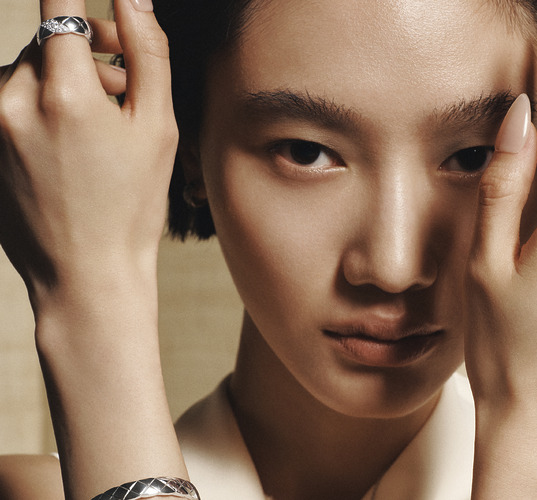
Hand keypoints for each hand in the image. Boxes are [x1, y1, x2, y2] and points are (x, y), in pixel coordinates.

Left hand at [0, 0, 176, 303]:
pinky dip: (36, 106)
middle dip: (86, 52)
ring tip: (98, 121)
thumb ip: (147, 54)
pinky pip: (7, 103)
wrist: (86, 274)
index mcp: (65, 94)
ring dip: (60, 80)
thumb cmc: (131, 206)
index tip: (102, 12)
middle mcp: (14, 102)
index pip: (60, 10)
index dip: (77, 1)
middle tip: (125, 87)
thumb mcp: (158, 129)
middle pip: (46, 43)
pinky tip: (69, 144)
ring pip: (23, 72)